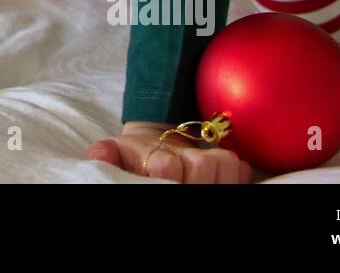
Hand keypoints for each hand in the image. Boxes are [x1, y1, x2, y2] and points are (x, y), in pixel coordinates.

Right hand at [85, 120, 252, 182]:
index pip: (168, 168)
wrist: (154, 159)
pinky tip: (215, 165)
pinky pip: (242, 170)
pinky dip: (233, 166)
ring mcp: (211, 189)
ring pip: (224, 163)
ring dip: (214, 159)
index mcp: (157, 180)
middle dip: (192, 158)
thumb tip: (97, 155)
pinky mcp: (231, 187)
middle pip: (201, 166)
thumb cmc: (135, 157)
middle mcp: (187, 189)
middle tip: (181, 158)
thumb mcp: (114, 151)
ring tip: (197, 159)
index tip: (158, 160)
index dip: (165, 163)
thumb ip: (105, 152)